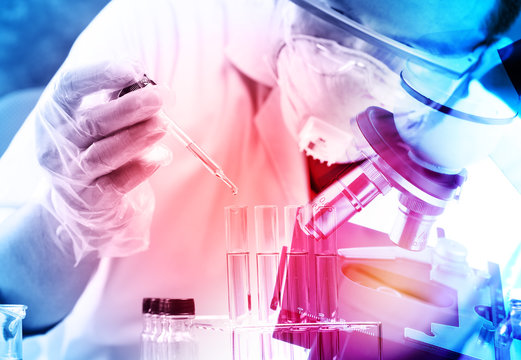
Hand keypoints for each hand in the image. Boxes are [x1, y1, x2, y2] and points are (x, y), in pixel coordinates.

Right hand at [34, 61, 169, 262]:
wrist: (81, 205)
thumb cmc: (95, 150)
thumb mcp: (99, 121)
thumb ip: (116, 98)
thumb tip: (141, 74)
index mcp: (55, 115)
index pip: (69, 87)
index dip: (99, 74)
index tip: (133, 68)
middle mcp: (56, 145)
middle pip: (91, 122)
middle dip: (129, 108)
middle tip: (160, 97)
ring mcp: (71, 175)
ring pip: (103, 154)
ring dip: (137, 137)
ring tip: (164, 125)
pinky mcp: (90, 202)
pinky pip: (117, 184)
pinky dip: (141, 169)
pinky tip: (161, 157)